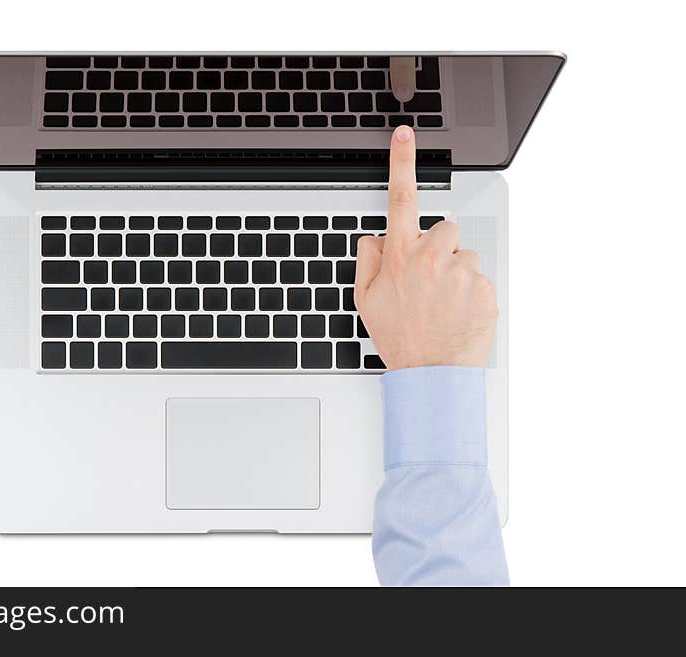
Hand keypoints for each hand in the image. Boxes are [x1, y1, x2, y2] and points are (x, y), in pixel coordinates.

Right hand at [354, 125, 497, 370]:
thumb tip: (375, 237)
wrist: (432, 376)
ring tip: (443, 304)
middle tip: (429, 282)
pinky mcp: (485, 288)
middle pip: (445, 229)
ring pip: (464, 255)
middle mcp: (432, 258)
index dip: (401, 163)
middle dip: (439, 248)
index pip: (401, 199)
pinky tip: (457, 313)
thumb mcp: (366, 302)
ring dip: (456, 273)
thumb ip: (367, 261)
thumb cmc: (400, 339)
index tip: (405, 135)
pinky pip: (480, 278)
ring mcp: (461, 273)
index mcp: (401, 257)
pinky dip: (471, 293)